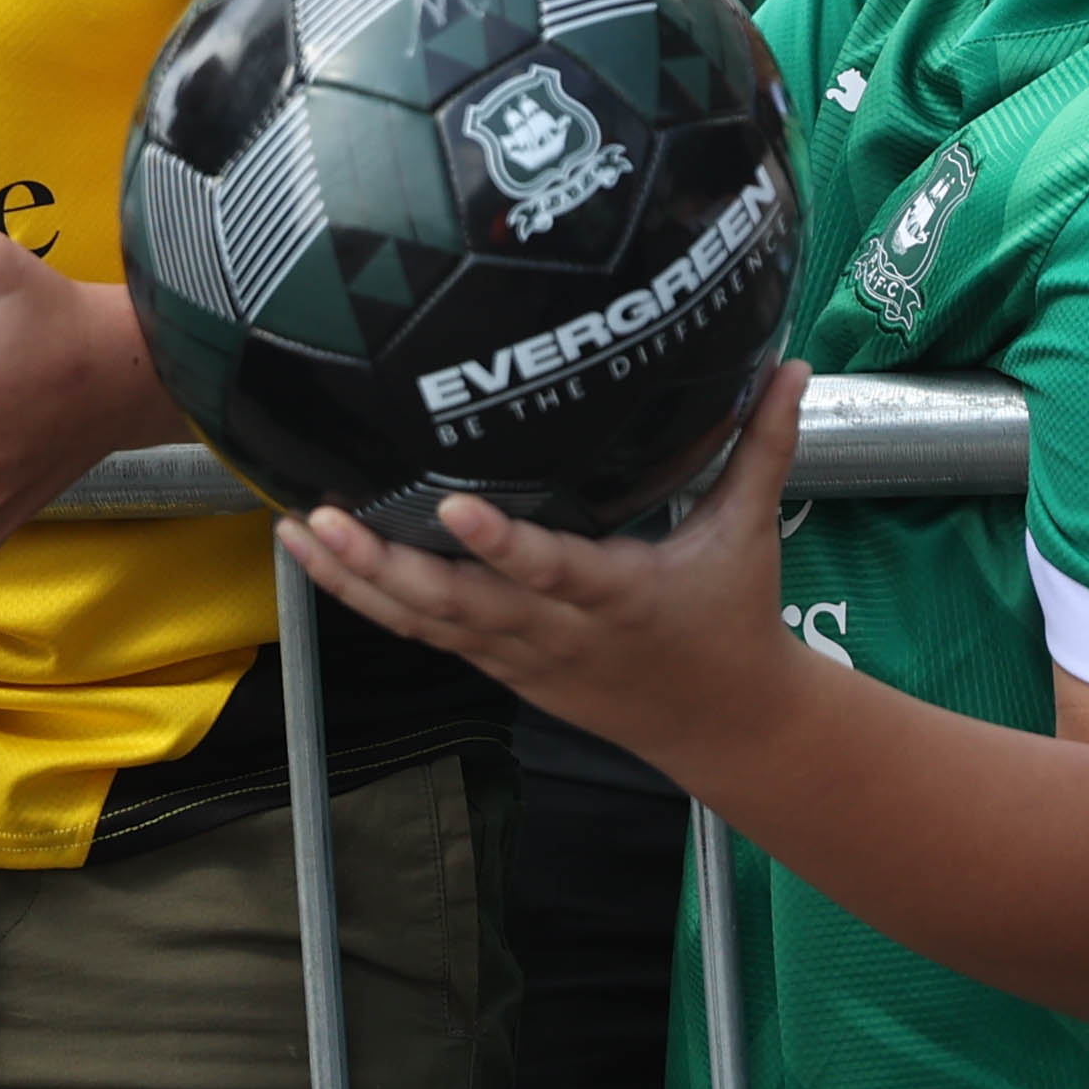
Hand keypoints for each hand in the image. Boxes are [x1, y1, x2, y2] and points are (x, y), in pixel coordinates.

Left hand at [280, 364, 806, 777]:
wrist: (723, 725)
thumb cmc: (733, 618)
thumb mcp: (750, 533)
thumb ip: (764, 445)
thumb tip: (792, 363)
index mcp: (619, 596)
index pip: (554, 570)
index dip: (502, 547)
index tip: (454, 508)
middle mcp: (557, 632)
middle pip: (459, 604)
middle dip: (385, 566)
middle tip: (324, 519)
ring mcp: (520, 655)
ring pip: (426, 624)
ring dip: (357, 581)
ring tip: (297, 533)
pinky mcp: (499, 665)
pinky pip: (425, 634)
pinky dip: (370, 602)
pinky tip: (320, 564)